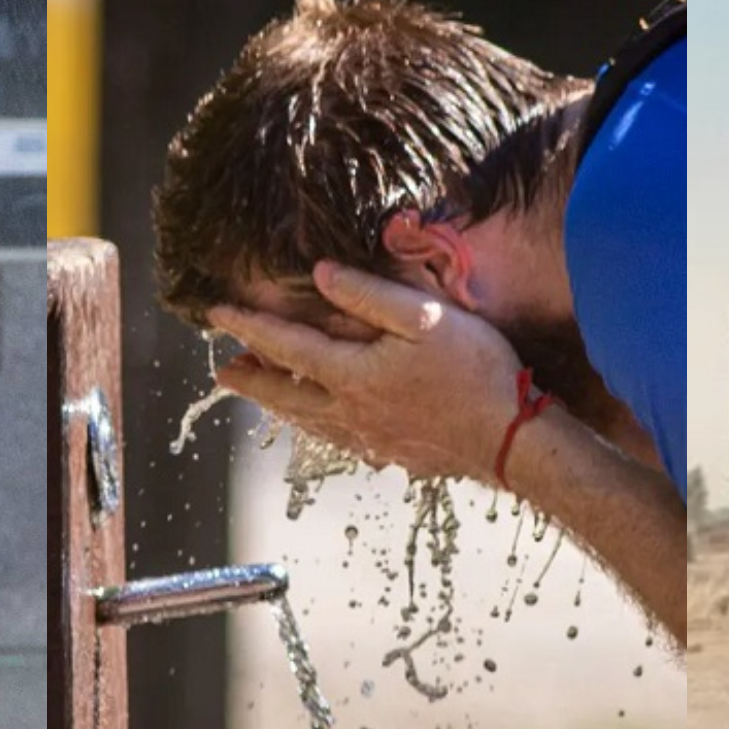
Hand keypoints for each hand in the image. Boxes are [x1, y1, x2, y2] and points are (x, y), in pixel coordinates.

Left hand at [209, 261, 526, 483]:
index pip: (286, 347)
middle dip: (252, 380)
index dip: (249, 327)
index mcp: (353, 374)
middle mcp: (352, 412)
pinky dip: (319, 426)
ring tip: (264, 395)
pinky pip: (341, 439)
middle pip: (286, 394)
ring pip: (310, 422)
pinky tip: (328, 424)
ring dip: (280, 404)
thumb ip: (368, 295)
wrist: (512, 440)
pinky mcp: (395, 454)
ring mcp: (372, 439)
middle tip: (223, 371)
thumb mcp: (424, 318)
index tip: (216, 314)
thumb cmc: (475, 371)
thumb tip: (320, 274)